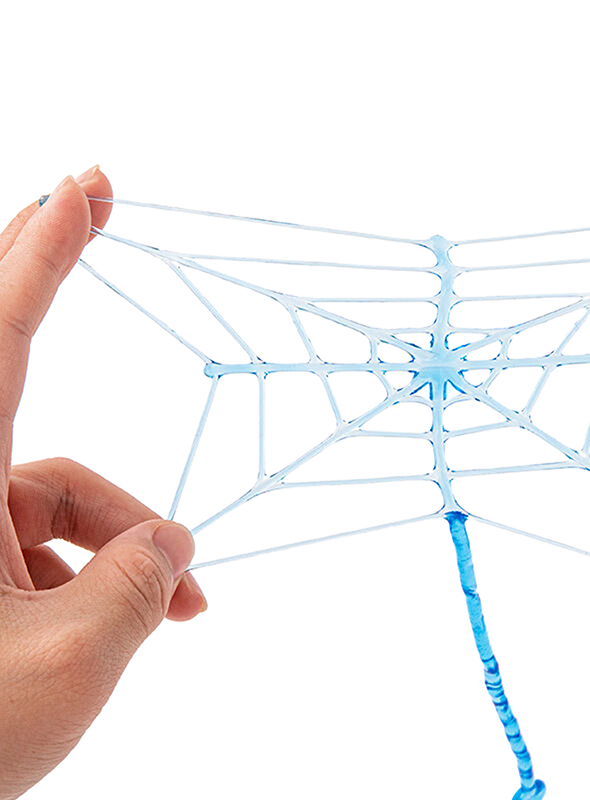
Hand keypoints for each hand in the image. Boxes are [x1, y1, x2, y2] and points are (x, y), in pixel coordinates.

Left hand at [0, 169, 205, 799]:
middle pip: (31, 394)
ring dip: (129, 545)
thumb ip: (137, 586)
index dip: (44, 252)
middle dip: (56, 294)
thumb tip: (173, 547)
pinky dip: (103, 574)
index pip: (3, 339)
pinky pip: (53, 547)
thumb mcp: (63, 662)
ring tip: (183, 609)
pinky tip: (145, 618)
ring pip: (64, 504)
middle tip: (92, 200)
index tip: (83, 185)